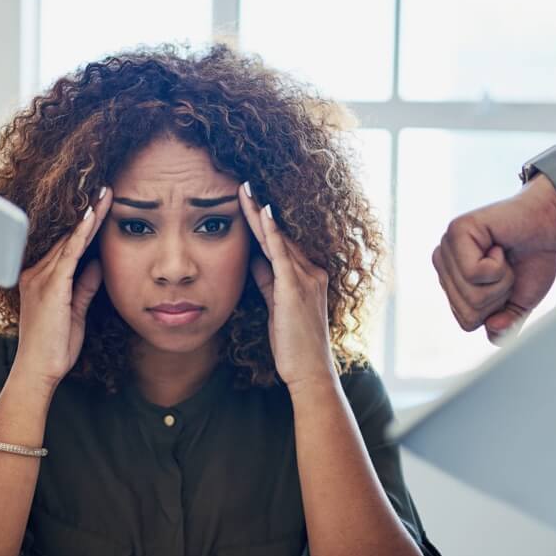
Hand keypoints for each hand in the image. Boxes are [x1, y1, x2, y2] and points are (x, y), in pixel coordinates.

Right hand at [12, 187, 110, 390]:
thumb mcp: (75, 313)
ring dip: (89, 217)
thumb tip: (98, 264)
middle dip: (88, 213)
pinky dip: (81, 234)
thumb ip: (84, 287)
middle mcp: (36, 273)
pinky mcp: (50, 287)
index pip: (67, 245)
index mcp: (41, 279)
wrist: (38, 370)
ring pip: (69, 240)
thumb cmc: (54, 347)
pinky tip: (93, 217)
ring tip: (106, 195)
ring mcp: (41, 278)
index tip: (101, 206)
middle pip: (67, 237)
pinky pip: (69, 254)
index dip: (84, 226)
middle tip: (107, 189)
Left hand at [238, 182, 334, 389]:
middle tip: (243, 185)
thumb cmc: (293, 345)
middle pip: (280, 235)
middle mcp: (312, 272)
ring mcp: (307, 279)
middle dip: (260, 210)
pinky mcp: (296, 288)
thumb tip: (254, 261)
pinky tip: (262, 213)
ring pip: (279, 239)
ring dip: (260, 214)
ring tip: (244, 191)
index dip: (264, 223)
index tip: (249, 202)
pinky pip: (281, 254)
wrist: (309, 371)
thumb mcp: (277, 307)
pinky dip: (271, 233)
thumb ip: (269, 282)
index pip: (281, 244)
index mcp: (308, 277)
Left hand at [431, 176, 555, 342]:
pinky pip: (474, 273)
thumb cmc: (532, 259)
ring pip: (471, 294)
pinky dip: (497, 265)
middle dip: (498, 295)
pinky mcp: (457, 232)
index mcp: (452, 282)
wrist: (550, 224)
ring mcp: (447, 247)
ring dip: (500, 279)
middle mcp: (443, 264)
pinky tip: (498, 246)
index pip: (466, 321)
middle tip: (507, 269)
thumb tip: (493, 330)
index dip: (496, 310)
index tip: (506, 283)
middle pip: (468, 310)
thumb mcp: (519, 302)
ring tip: (503, 256)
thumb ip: (505, 325)